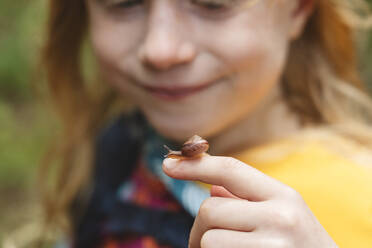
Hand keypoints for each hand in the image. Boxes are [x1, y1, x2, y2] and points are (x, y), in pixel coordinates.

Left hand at [162, 155, 337, 247]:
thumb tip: (212, 188)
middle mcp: (280, 217)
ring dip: (205, 247)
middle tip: (203, 241)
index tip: (167, 163)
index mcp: (284, 196)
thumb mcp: (283, 214)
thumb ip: (247, 199)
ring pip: (207, 239)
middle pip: (210, 208)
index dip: (196, 165)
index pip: (231, 170)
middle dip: (200, 226)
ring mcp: (272, 247)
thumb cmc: (300, 244)